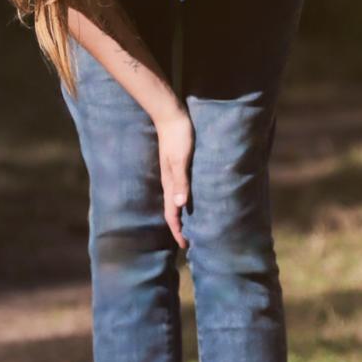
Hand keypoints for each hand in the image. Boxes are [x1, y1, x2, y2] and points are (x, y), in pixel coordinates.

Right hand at [156, 106, 194, 248]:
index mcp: (170, 183)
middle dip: (179, 228)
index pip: (172, 214)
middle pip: (172, 211)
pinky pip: (179, 189)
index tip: (186, 246)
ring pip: (175, 201)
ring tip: (191, 226)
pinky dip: (184, 200)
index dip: (178, 231)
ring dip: (181, 216)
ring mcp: (172, 174)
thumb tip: (181, 205)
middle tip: (190, 242)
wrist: (171, 115)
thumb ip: (181, 181)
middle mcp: (169, 182)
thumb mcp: (181, 159)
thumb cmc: (179, 136)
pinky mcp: (176, 166)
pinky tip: (191, 200)